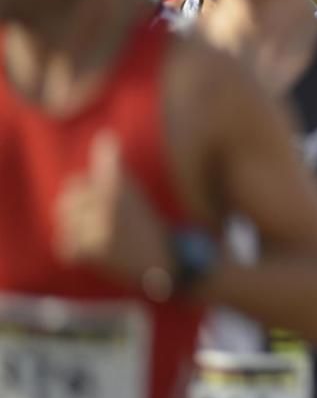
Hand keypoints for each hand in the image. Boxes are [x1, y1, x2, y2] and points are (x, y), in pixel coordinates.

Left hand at [55, 130, 169, 283]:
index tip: (101, 205)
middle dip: (79, 214)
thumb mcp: (135, 191)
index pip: (77, 183)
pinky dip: (77, 252)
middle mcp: (106, 201)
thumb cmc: (150, 224)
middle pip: (68, 202)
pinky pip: (67, 248)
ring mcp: (99, 226)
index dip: (86, 195)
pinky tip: (96, 253)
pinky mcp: (95, 250)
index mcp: (117, 184)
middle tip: (103, 224)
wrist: (168, 261)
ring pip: (66, 225)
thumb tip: (104, 136)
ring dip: (78, 233)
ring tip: (101, 238)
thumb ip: (112, 165)